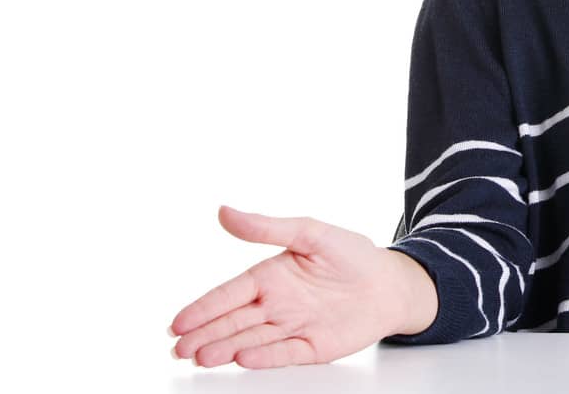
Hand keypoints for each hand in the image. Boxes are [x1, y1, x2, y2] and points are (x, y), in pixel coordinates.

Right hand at [168, 205, 415, 367]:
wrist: (392, 283)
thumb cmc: (353, 254)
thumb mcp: (310, 233)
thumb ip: (267, 228)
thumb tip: (224, 211)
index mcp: (270, 276)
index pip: (228, 294)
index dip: (202, 309)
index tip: (176, 324)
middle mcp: (276, 305)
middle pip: (232, 322)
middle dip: (204, 335)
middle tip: (179, 349)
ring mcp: (292, 327)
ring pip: (251, 339)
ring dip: (225, 348)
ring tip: (201, 357)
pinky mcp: (311, 347)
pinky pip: (284, 353)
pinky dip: (264, 355)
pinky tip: (242, 357)